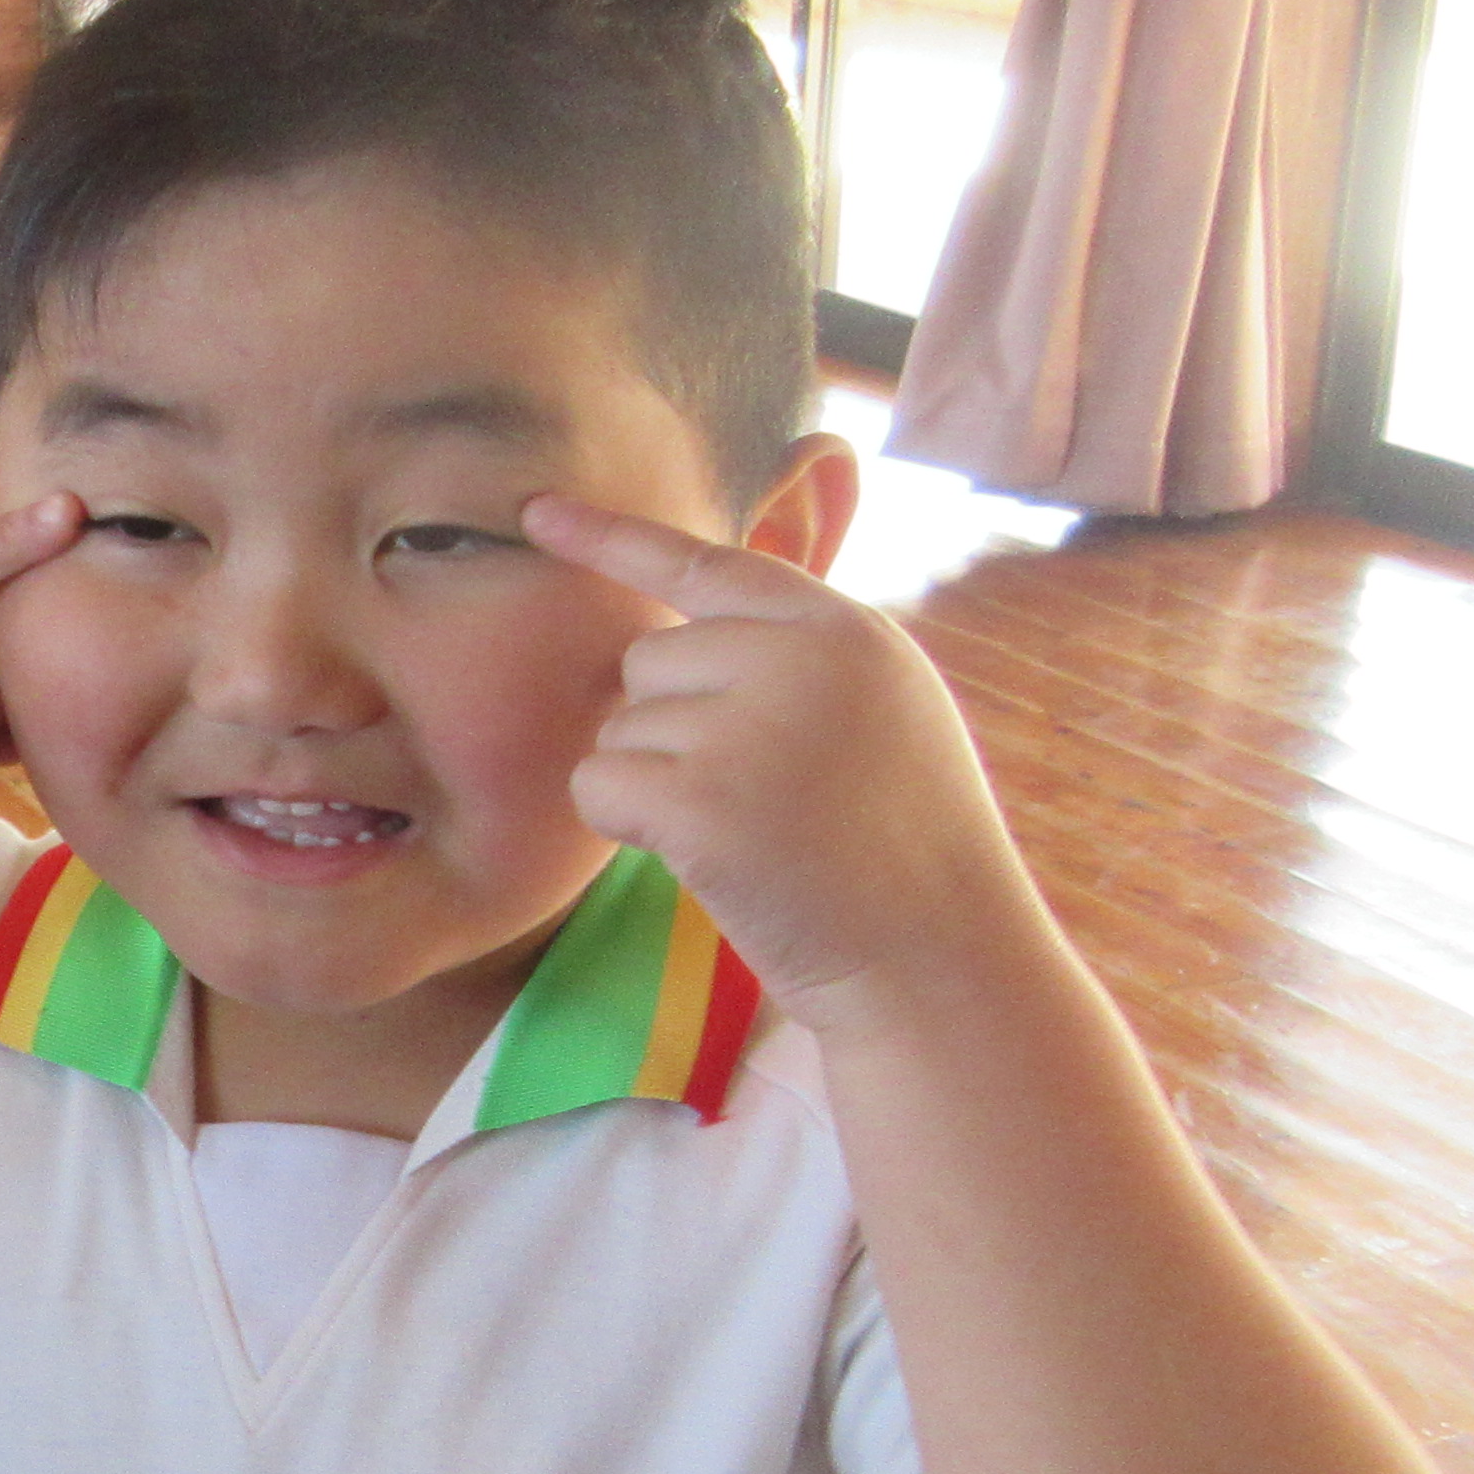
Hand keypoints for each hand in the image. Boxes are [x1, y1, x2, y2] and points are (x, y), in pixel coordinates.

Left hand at [522, 496, 1041, 1016]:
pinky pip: (598, 783)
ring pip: (620, 725)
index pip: (709, 563)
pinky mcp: (703, 799)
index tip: (534, 514)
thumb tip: (680, 634)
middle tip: (759, 798)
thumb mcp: (883, 714)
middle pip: (650, 660)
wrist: (939, 959)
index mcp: (846, 630)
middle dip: (673, 729)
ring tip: (753, 832)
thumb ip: (801, 657)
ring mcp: (751, 723)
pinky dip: (625, 825)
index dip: (614, 539)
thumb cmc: (904, 854)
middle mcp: (799, 657)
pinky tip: (703, 857)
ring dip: (656, 785)